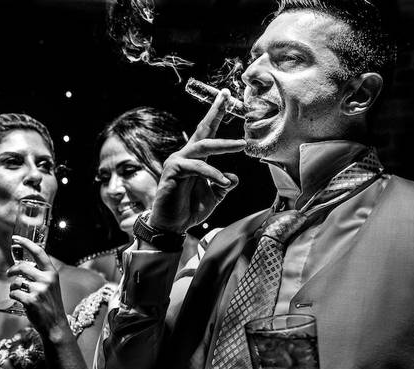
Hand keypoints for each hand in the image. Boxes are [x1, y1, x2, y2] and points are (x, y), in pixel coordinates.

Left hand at [6, 236, 70, 340]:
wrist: (55, 325)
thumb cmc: (51, 305)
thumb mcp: (51, 286)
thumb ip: (40, 274)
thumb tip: (21, 265)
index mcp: (52, 273)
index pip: (39, 252)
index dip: (26, 243)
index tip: (15, 238)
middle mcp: (46, 279)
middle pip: (22, 267)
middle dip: (12, 270)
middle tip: (9, 274)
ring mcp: (39, 290)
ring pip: (16, 282)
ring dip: (13, 287)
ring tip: (18, 293)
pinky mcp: (31, 301)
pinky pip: (14, 293)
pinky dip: (13, 296)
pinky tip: (20, 300)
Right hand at [149, 89, 245, 233]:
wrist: (172, 225)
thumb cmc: (189, 209)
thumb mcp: (214, 195)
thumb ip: (223, 184)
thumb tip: (234, 177)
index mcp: (195, 158)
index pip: (207, 133)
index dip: (216, 115)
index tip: (226, 97)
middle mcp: (185, 155)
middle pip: (202, 130)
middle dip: (215, 113)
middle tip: (227, 97)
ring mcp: (178, 162)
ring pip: (203, 147)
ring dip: (224, 145)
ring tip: (241, 145)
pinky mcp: (174, 171)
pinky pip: (198, 168)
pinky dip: (213, 174)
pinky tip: (223, 181)